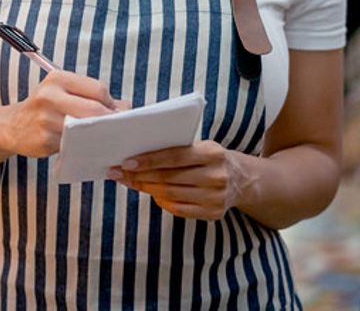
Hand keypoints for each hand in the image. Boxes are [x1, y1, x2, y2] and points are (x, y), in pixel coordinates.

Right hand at [0, 71, 123, 158]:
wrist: (11, 127)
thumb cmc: (45, 108)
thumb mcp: (64, 92)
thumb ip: (93, 96)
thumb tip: (126, 107)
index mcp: (57, 78)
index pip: (97, 89)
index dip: (111, 103)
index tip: (115, 113)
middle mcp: (50, 96)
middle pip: (95, 109)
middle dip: (110, 120)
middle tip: (118, 129)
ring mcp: (46, 119)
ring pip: (87, 129)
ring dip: (100, 135)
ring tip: (105, 137)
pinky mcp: (45, 140)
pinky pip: (75, 145)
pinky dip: (86, 146)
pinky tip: (88, 147)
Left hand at [107, 141, 252, 220]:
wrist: (241, 179)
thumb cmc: (210, 158)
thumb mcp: (199, 146)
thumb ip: (175, 149)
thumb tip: (136, 155)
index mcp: (212, 153)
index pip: (173, 157)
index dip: (148, 160)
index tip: (125, 162)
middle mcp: (216, 176)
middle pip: (169, 178)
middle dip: (139, 175)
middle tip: (118, 172)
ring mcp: (216, 197)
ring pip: (170, 194)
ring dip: (145, 188)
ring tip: (128, 182)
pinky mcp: (213, 214)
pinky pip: (179, 209)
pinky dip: (161, 201)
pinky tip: (150, 193)